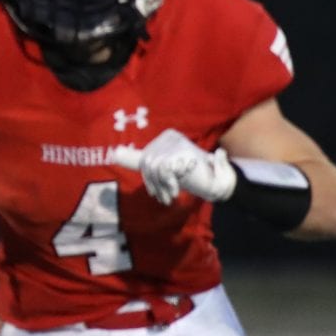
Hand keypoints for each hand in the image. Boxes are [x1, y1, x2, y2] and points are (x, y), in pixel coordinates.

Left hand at [112, 128, 235, 204]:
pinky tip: (175, 192)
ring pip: (153, 167)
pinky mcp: (183, 153)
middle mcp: (170, 137)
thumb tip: (114, 153)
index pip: (144, 158)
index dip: (148, 178)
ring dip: (160, 187)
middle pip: (147, 163)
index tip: (157, 193)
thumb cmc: (193, 178)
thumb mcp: (164, 169)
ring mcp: (177, 144)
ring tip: (169, 197)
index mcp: (166, 137)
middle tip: (164, 198)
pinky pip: (163, 169)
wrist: (220, 184)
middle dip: (153, 184)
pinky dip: (168, 184)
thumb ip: (141, 160)